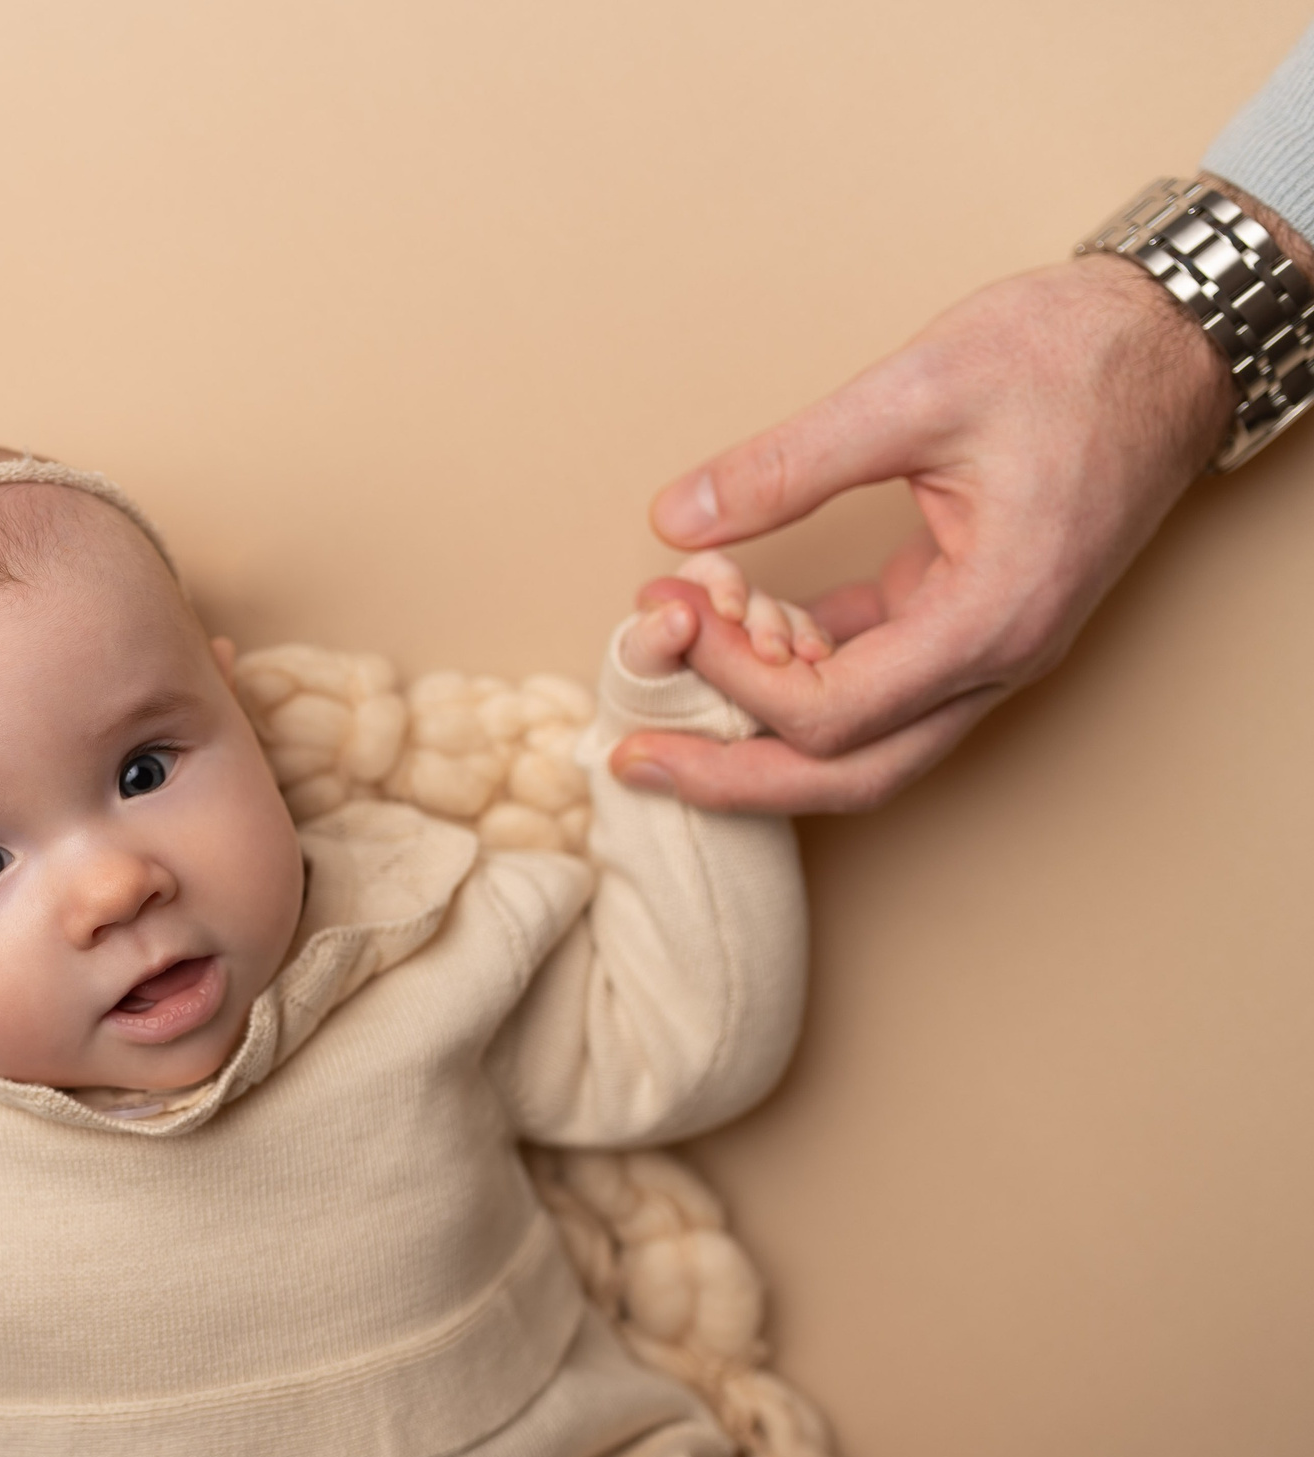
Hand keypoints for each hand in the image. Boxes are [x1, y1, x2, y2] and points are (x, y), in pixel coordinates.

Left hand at [611, 211, 1249, 812]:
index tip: (666, 607)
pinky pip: (873, 680)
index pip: (832, 713)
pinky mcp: (968, 619)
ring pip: (861, 743)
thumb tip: (676, 518)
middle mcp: (997, 659)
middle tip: (632, 756)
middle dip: (731, 773)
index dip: (730, 677)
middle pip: (847, 773)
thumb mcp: (914, 390)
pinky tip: (733, 617)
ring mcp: (987, 649)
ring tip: (673, 664)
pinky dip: (798, 662)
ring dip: (760, 721)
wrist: (1168, 339)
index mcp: (991, 619)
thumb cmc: (1069, 355)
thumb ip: (789, 463)